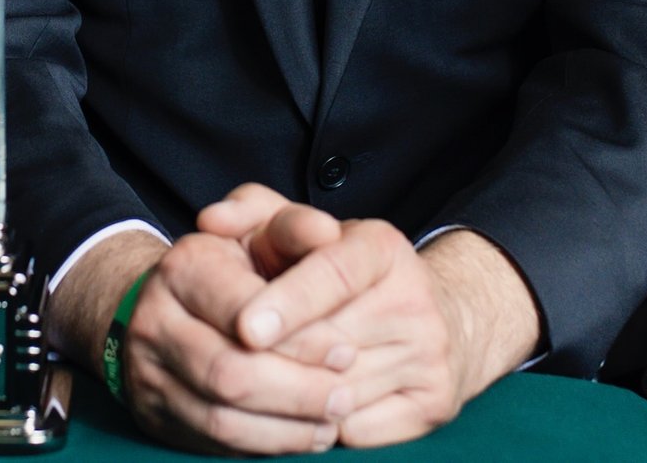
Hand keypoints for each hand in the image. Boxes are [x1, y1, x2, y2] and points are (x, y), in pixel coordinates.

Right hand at [125, 230, 360, 452]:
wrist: (167, 301)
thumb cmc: (234, 264)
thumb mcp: (263, 228)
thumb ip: (295, 226)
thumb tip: (327, 234)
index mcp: (184, 267)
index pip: (245, 313)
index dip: (301, 338)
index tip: (346, 350)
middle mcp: (156, 320)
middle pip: (230, 374)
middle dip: (297, 391)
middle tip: (345, 396)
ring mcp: (149, 373)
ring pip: (221, 418)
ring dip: (286, 428)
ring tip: (332, 420)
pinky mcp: (157, 415)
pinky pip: (213, 443)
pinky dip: (265, 444)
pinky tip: (303, 435)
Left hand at [204, 218, 541, 447]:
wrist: (434, 319)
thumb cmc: (339, 275)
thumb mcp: (302, 233)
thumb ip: (253, 213)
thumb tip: (211, 220)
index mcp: (382, 247)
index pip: (334, 272)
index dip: (288, 301)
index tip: (245, 329)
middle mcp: (415, 297)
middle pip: (331, 344)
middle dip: (277, 360)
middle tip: (235, 366)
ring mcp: (430, 353)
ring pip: (340, 393)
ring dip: (294, 401)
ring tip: (269, 386)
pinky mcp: (435, 401)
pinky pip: (360, 432)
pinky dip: (324, 430)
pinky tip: (309, 412)